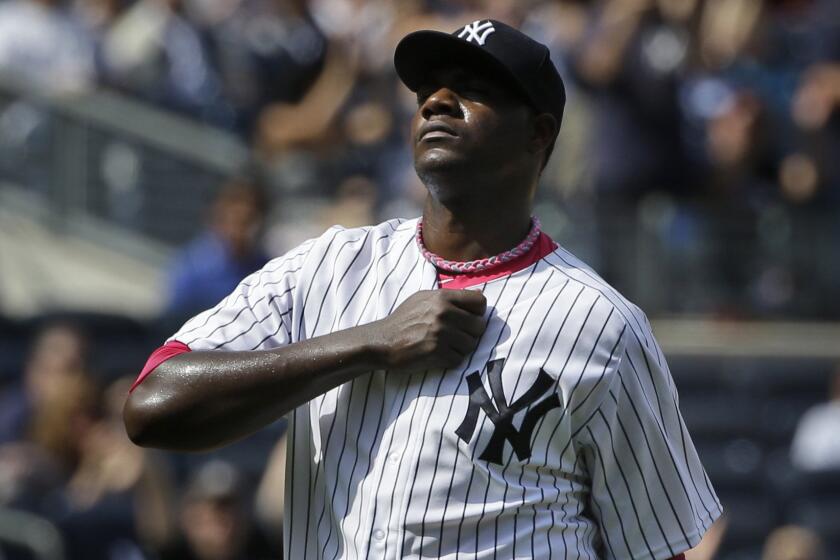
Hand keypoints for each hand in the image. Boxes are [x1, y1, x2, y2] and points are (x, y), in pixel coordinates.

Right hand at [367, 289, 486, 371]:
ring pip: (471, 344)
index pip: (480, 302)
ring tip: (447, 346)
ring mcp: (440, 333)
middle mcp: (443, 313)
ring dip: (462, 348)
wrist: (382, 342)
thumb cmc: (404, 320)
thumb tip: (480, 297)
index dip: (477, 312)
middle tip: (458, 336)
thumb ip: (450, 297)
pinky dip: (452, 360)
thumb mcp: (423, 299)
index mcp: (442, 297)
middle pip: (479, 326)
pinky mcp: (437, 352)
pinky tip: (439, 355)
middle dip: (471, 333)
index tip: (469, 318)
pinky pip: (459, 359)